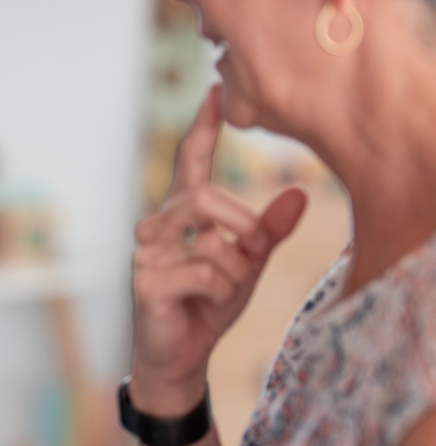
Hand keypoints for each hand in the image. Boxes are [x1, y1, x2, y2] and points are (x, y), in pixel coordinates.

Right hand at [130, 85, 307, 413]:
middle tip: (255, 251)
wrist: (181, 355)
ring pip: (210, 238)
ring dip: (234, 268)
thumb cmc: (208, 304)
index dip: (203, 127)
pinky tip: (205, 304)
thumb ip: (269, 231)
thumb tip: (299, 194)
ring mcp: (147, 253)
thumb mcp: (248, 264)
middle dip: (244, 224)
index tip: (215, 91)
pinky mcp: (146, 281)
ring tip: (226, 287)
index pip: (191, 161)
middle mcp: (158, 225)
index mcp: (182, 214)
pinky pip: (205, 273)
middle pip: (206, 195)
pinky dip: (220, 292)